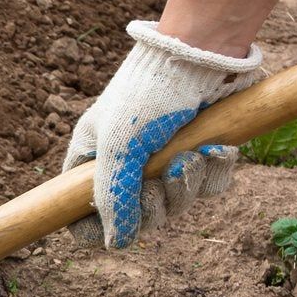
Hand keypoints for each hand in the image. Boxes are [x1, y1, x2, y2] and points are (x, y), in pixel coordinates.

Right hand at [62, 21, 262, 248]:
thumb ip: (112, 198)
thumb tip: (114, 243)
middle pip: (135, 216)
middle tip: (161, 179)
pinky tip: (216, 149)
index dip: (95, 226)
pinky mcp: (200, 153)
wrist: (202, 52)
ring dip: (187, 186)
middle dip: (154, 204)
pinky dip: (214, 172)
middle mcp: (126, 163)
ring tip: (192, 156)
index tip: (116, 222)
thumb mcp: (119, 148)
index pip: (80, 212)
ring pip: (175, 204)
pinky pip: (207, 187)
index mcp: (93, 159)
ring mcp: (165, 160)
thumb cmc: (149, 94)